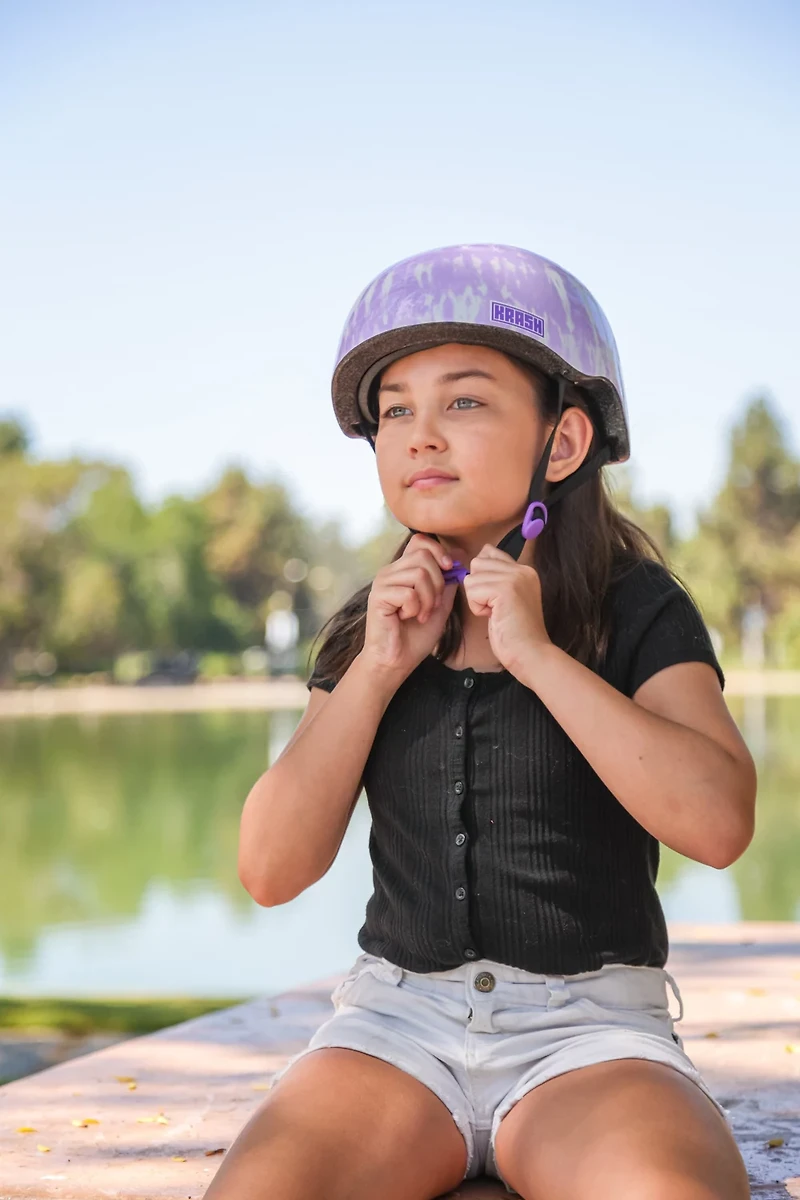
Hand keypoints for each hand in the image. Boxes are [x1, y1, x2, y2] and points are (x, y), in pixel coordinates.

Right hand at [361, 534, 458, 684]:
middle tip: (433, 605)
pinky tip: (406, 618)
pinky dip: (415, 608)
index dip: (438, 550)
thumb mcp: (440, 605)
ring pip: (418, 573)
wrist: (397, 660)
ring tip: (421, 614)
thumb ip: (446, 582)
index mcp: (404, 570)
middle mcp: (391, 571)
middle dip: (437, 582)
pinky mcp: (378, 596)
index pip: (420, 541)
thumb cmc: (416, 635)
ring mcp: (383, 582)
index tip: (449, 568)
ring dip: (428, 598)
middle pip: (423, 555)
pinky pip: (408, 592)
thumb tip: (458, 558)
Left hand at [463, 544, 551, 676]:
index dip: (482, 575)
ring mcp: (514, 577)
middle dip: (478, 587)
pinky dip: (477, 607)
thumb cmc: (515, 633)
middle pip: (477, 563)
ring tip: (496, 612)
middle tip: (495, 606)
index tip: (493, 597)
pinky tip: (494, 616)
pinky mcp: (504, 589)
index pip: (489, 552)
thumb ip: (496, 579)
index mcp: (524, 570)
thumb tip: (474, 565)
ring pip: (472, 578)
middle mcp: (521, 569)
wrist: (530, 653)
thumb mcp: (507, 599)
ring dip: (477, 599)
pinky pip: (472, 591)